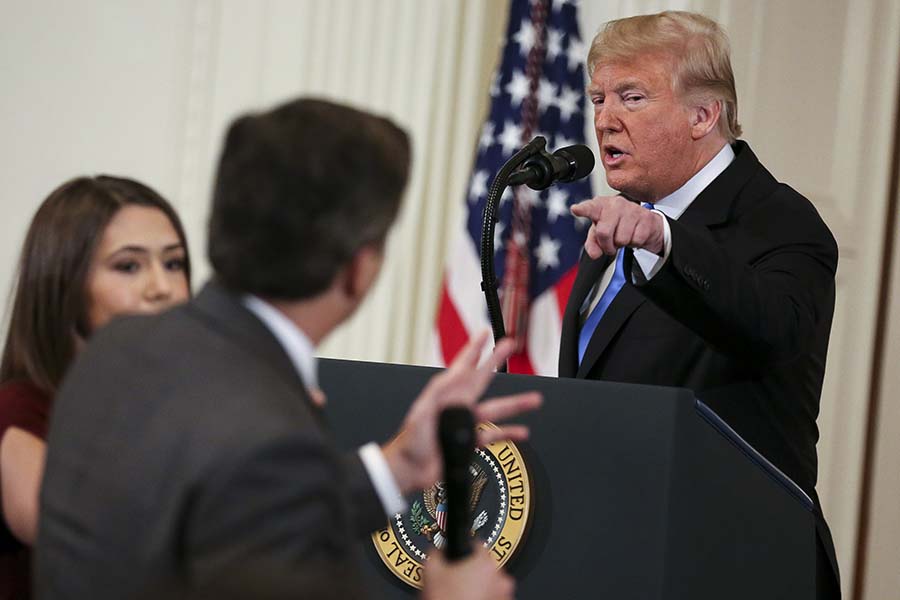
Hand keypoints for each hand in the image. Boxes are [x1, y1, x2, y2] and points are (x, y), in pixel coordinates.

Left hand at [383, 332, 541, 492]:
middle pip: (482, 379)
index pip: (462, 366)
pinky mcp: (469, 443)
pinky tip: (522, 432)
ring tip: (534, 399)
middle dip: (495, 361)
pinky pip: (493, 435)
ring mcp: (465, 424)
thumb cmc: (410, 443)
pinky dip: (508, 433)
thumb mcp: (421, 413)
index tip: (484, 334)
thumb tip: (455, 375)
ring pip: (495, 409)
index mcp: (444, 395)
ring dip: (515, 404)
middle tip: (509, 345)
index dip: (474, 349)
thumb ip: (439, 394)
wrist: (410, 470)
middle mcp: (457, 406)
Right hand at [421, 547, 514, 599]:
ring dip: (480, 588)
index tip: (459, 558)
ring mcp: (504, 596)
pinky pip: (494, 598)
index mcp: (485, 564)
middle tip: (456, 582)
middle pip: (485, 567)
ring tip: (462, 596)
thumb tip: (438, 551)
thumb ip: (436, 554)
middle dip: (472, 572)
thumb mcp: (430, 572)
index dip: (464, 551)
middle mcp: (500, 579)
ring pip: (491, 585)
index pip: (476, 545)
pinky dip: (484, 599)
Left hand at [571, 195, 664, 258]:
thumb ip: (592, 244)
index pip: (590, 207)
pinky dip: (635, 243)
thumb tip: (594, 254)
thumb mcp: (600, 234)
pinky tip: (634, 234)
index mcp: (600, 205)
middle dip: (607, 245)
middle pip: (604, 232)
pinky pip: (636, 240)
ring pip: (621, 239)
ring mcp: (632, 209)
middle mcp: (615, 204)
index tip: (576, 209)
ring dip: (622, 243)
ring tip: (623, 236)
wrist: (644, 223)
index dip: (583, 209)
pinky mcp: (646, 218)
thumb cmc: (617, 225)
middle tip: (610, 244)